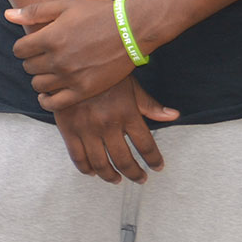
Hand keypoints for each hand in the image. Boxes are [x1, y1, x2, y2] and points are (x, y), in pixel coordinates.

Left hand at [8, 0, 136, 109]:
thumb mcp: (65, 6)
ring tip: (50, 72)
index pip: (19, 50)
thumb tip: (8, 15)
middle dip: (33, 61)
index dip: (24, 47)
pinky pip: (54, 103)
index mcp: (50, 37)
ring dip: (40, 79)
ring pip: (39, 85)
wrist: (132, 30)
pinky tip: (49, 94)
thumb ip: (35, 12)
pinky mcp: (84, 90)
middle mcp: (57, 59)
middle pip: (28, 67)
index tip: (32, 46)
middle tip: (44, 58)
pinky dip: (47, 101)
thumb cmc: (99, 14)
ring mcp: (70, 77)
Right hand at [52, 79, 179, 183]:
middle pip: (125, 160)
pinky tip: (93, 172)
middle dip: (135, 174)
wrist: (71, 62)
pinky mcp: (68, 130)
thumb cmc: (104, 73)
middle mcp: (108, 124)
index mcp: (127, 113)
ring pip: (101, 164)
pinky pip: (78, 158)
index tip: (157, 167)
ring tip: (117, 180)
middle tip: (140, 178)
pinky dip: (86, 169)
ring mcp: (87, 129)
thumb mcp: (130, 86)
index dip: (154, 160)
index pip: (146, 146)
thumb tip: (173, 115)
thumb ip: (149, 105)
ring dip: (111, 176)